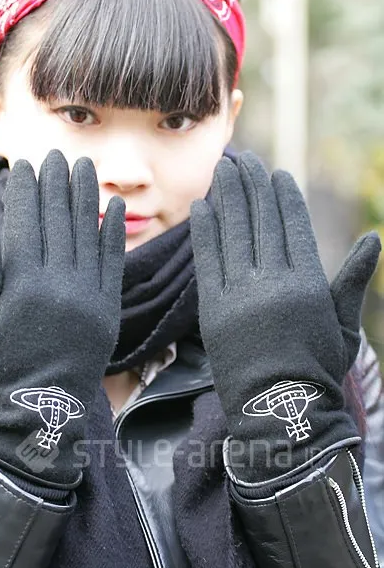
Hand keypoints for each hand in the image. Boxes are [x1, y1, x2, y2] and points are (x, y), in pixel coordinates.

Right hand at [0, 150, 124, 487]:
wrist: (39, 412)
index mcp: (22, 286)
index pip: (25, 225)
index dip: (25, 193)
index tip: (25, 166)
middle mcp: (59, 286)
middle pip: (58, 223)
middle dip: (55, 185)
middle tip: (55, 156)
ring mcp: (88, 297)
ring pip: (87, 236)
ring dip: (86, 198)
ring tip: (83, 167)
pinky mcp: (107, 311)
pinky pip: (112, 265)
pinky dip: (114, 234)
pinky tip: (113, 208)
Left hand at [191, 152, 379, 483]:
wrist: (280, 410)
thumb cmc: (318, 368)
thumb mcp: (343, 324)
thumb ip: (352, 279)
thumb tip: (373, 238)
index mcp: (308, 282)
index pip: (292, 225)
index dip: (282, 195)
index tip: (275, 173)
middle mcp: (274, 282)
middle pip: (260, 221)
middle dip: (251, 184)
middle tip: (243, 158)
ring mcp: (240, 295)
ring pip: (233, 233)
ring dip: (226, 196)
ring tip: (222, 169)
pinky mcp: (213, 310)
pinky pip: (207, 261)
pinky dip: (204, 231)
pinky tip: (201, 207)